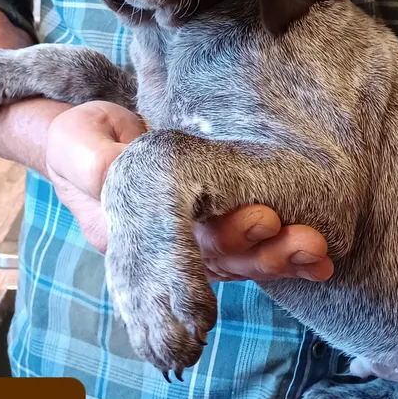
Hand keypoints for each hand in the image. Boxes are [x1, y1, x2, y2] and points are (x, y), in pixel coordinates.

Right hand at [46, 101, 333, 281]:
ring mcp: (196, 241)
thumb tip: (110, 174)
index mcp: (133, 238)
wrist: (94, 139)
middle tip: (304, 239)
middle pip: (223, 259)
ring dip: (285, 255)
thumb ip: (92, 162)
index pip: (179, 254)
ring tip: (318, 247)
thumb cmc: (80, 140)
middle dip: (267, 252)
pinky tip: (322, 258)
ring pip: (245, 258)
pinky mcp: (216, 227)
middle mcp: (170, 251)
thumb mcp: (76, 142)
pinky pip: (253, 245)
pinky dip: (286, 250)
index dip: (222, 241)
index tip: (263, 222)